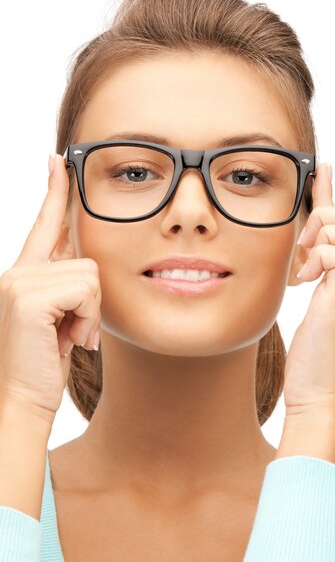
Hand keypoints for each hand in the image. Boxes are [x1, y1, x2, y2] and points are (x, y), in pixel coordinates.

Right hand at [0, 154, 101, 421]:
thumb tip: (87, 267)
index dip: (54, 192)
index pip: (44, 224)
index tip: (58, 161)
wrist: (23, 400)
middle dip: (90, 300)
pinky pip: (86, 289)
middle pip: (85, 257)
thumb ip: (68, 288)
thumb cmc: (46, 362)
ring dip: (90, 314)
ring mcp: (19, 281)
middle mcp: (17, 271)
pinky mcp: (27, 295)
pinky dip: (88, 319)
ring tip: (68, 337)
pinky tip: (70, 340)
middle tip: (72, 332)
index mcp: (24, 274)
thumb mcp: (61, 319)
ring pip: (90, 275)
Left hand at [276, 163, 334, 474]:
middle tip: (303, 254)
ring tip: (304, 270)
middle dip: (329, 222)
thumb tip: (292, 262)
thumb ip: (304, 282)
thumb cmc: (310, 360)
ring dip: (323, 239)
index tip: (321, 169)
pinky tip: (304, 281)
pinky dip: (317, 258)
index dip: (330, 195)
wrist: (318, 395)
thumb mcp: (303, 310)